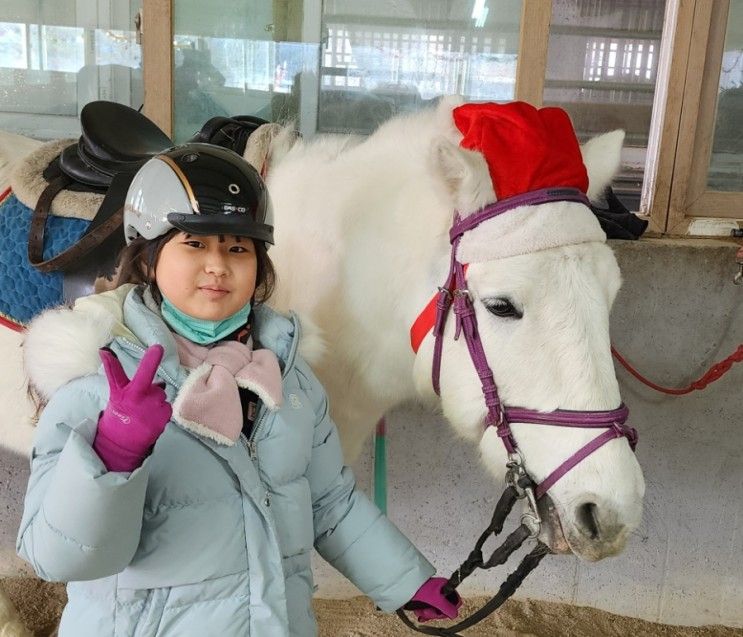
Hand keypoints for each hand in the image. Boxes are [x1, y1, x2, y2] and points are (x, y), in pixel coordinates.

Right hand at [93, 345, 171, 471]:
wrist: (121, 442)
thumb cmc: (119, 411)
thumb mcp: (115, 391)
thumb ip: (113, 370)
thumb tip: (104, 350)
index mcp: (132, 392)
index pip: (142, 373)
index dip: (150, 360)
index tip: (158, 347)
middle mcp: (146, 399)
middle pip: (157, 386)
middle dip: (151, 392)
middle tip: (138, 403)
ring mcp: (157, 410)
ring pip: (162, 397)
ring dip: (156, 402)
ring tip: (143, 413)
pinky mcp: (166, 419)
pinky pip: (167, 407)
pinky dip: (161, 411)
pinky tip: (150, 419)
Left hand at [404, 577, 461, 621]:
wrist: (405, 586)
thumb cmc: (420, 589)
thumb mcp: (436, 600)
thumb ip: (447, 608)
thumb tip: (454, 614)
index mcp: (446, 586)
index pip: (455, 601)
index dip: (449, 610)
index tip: (441, 612)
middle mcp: (441, 590)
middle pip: (445, 608)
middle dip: (435, 613)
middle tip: (428, 612)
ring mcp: (434, 594)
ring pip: (437, 610)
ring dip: (428, 613)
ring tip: (421, 611)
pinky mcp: (427, 598)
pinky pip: (430, 608)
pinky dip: (425, 612)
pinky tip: (420, 613)